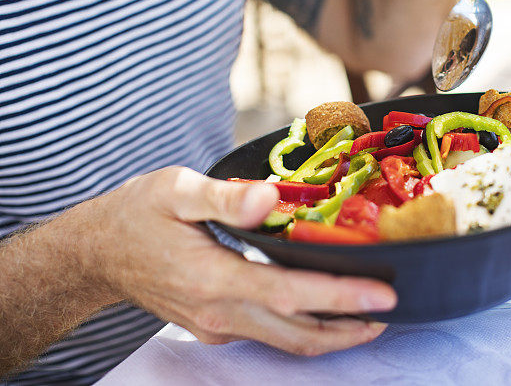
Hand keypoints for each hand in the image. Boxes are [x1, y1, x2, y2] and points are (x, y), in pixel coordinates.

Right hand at [86, 166, 396, 355]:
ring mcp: (216, 325)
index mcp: (213, 278)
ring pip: (285, 342)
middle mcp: (219, 312)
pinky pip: (269, 335)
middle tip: (391, 312)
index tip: (385, 296)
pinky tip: (323, 309)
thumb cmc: (136, 215)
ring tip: (369, 318)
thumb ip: (225, 197)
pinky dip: (303, 328)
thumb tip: (269, 196)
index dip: (342, 297)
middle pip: (297, 334)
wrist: (96, 253)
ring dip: (331, 335)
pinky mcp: (214, 326)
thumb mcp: (175, 190)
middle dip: (350, 329)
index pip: (291, 294)